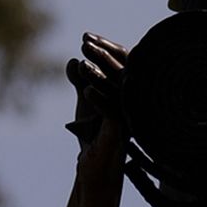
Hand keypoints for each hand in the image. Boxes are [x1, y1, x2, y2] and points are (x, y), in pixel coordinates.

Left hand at [65, 33, 127, 150]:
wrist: (93, 169)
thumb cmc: (93, 135)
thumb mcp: (85, 103)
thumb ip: (81, 81)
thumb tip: (74, 60)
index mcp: (128, 92)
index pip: (120, 63)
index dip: (104, 48)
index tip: (85, 36)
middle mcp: (132, 104)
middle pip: (121, 72)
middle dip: (102, 55)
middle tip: (84, 42)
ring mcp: (128, 119)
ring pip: (117, 92)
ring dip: (100, 76)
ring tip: (82, 65)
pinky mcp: (119, 135)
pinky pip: (113, 114)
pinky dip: (101, 101)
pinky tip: (87, 91)